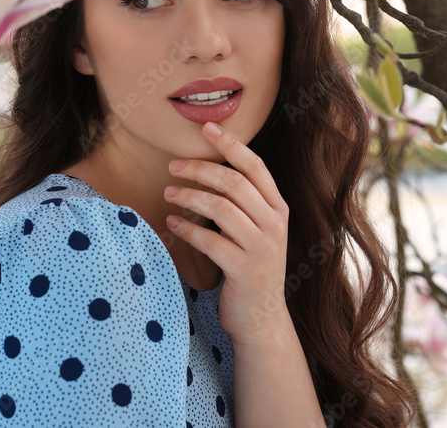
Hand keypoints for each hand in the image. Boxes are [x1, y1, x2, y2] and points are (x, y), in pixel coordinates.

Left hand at [163, 121, 290, 344]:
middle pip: (234, 183)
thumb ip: (243, 202)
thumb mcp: (256, 230)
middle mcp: (274, 224)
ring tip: (168, 194)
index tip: (206, 128)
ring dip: (189, 196)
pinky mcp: (243, 270)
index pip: (255, 167)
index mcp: (278, 209)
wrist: (261, 318)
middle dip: (200, 169)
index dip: (231, 144)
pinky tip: (172, 225)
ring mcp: (261, 247)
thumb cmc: (250, 266)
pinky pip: (210, 241)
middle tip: (173, 166)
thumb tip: (207, 167)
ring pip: (220, 208)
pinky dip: (187, 230)